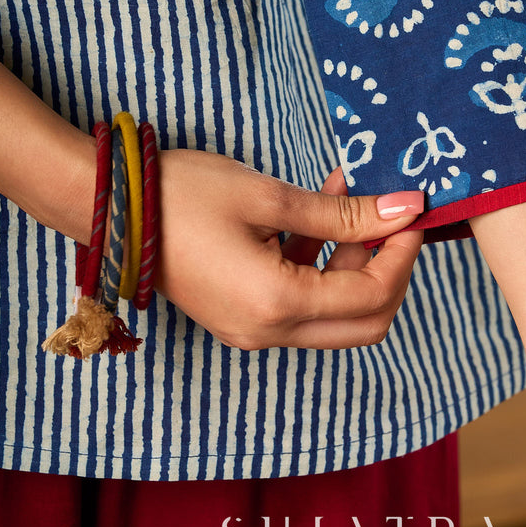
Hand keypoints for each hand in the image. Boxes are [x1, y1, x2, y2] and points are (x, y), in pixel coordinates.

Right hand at [155, 150, 423, 349]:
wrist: (112, 208)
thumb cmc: (183, 195)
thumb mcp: (270, 197)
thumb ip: (344, 212)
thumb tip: (407, 210)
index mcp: (276, 305)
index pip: (371, 298)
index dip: (402, 255)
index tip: (413, 213)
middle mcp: (267, 332)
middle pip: (362, 322)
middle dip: (387, 268)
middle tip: (393, 217)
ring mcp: (252, 330)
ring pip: (333, 313)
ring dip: (352, 258)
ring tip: (349, 193)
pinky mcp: (242, 315)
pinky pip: (300, 301)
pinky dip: (319, 260)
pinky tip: (320, 208)